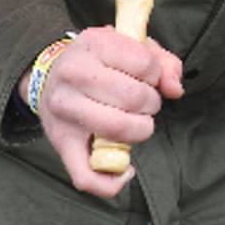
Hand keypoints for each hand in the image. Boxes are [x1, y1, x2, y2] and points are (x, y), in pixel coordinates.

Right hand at [18, 25, 183, 197]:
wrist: (49, 77)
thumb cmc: (100, 62)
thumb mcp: (131, 46)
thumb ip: (163, 62)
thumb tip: (174, 89)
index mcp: (94, 43)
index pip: (146, 64)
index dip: (156, 75)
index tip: (147, 77)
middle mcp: (74, 74)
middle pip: (134, 97)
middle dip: (151, 103)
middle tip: (144, 102)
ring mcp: (64, 109)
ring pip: (119, 129)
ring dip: (141, 129)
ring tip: (135, 121)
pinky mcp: (60, 142)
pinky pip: (87, 175)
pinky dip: (114, 180)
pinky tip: (127, 169)